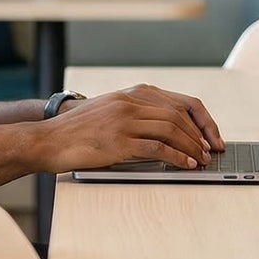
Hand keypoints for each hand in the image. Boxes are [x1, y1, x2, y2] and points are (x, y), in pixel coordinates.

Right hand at [38, 85, 224, 171]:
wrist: (48, 139)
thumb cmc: (78, 131)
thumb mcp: (109, 111)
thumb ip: (136, 113)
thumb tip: (169, 131)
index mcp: (131, 94)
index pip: (180, 101)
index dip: (202, 120)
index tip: (211, 135)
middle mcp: (130, 102)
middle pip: (179, 115)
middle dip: (200, 136)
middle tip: (209, 152)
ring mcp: (124, 120)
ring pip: (171, 130)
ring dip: (191, 147)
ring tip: (200, 160)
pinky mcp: (118, 142)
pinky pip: (157, 148)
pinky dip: (176, 157)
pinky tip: (185, 165)